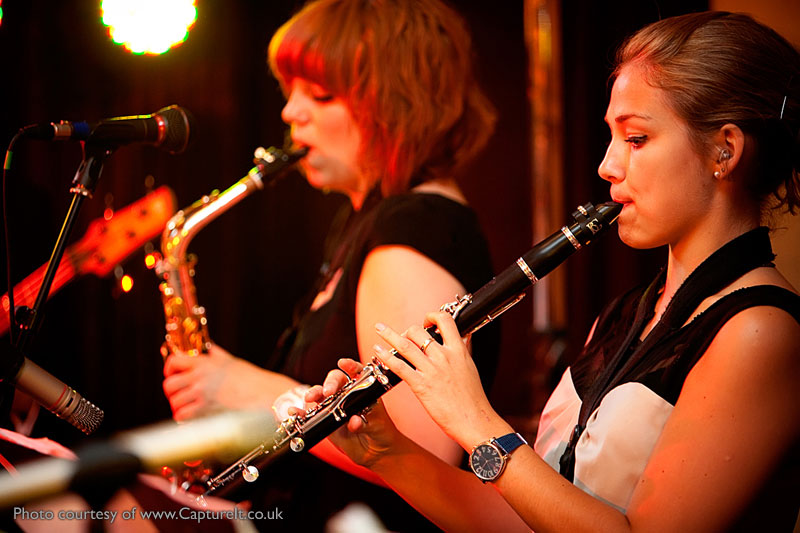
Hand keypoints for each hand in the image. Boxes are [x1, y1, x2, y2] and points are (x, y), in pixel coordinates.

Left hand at [162, 343, 297, 420]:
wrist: (264, 395)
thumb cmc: (252, 380)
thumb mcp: (231, 361)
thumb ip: (216, 354)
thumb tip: (209, 348)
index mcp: (206, 363)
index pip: (174, 361)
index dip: (170, 368)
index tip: (174, 373)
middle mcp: (200, 378)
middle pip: (169, 384)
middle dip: (172, 391)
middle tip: (181, 393)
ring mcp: (202, 395)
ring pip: (174, 402)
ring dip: (179, 406)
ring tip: (189, 407)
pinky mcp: (205, 411)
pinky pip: (182, 416)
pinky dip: (185, 418)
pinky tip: (194, 416)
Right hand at [302, 358, 406, 467]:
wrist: (376, 452)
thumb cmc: (381, 431)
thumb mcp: (377, 423)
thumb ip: (365, 421)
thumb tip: (354, 421)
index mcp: (363, 388)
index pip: (356, 372)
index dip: (350, 366)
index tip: (344, 364)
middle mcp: (346, 394)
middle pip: (335, 380)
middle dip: (330, 383)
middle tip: (328, 391)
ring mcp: (334, 406)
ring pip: (321, 393)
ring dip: (314, 393)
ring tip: (310, 398)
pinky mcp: (325, 420)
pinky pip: (311, 414)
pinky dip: (301, 412)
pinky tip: (294, 412)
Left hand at [374, 312, 510, 449]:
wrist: (474, 421)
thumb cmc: (473, 399)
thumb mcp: (470, 368)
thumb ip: (462, 352)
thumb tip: (462, 337)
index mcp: (458, 351)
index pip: (445, 321)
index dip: (432, 316)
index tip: (426, 323)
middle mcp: (444, 357)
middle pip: (418, 332)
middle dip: (406, 331)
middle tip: (402, 337)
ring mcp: (432, 370)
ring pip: (405, 345)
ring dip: (389, 335)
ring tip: (379, 328)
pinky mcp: (421, 385)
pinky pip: (399, 366)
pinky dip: (386, 356)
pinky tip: (378, 351)